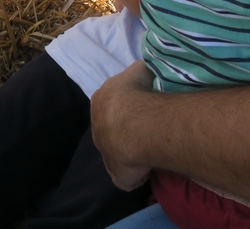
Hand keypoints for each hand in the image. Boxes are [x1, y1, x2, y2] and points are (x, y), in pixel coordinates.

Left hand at [92, 61, 156, 189]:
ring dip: (132, 151)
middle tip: (149, 131)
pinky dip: (137, 176)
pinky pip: (127, 177)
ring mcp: (105, 152)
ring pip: (118, 152)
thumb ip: (141, 73)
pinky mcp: (117, 174)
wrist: (136, 122)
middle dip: (127, 130)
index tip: (142, 111)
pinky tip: (150, 169)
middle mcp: (98, 125)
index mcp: (100, 101)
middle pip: (112, 129)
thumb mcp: (140, 71)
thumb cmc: (139, 92)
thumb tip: (147, 74)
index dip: (126, 109)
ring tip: (151, 149)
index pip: (111, 106)